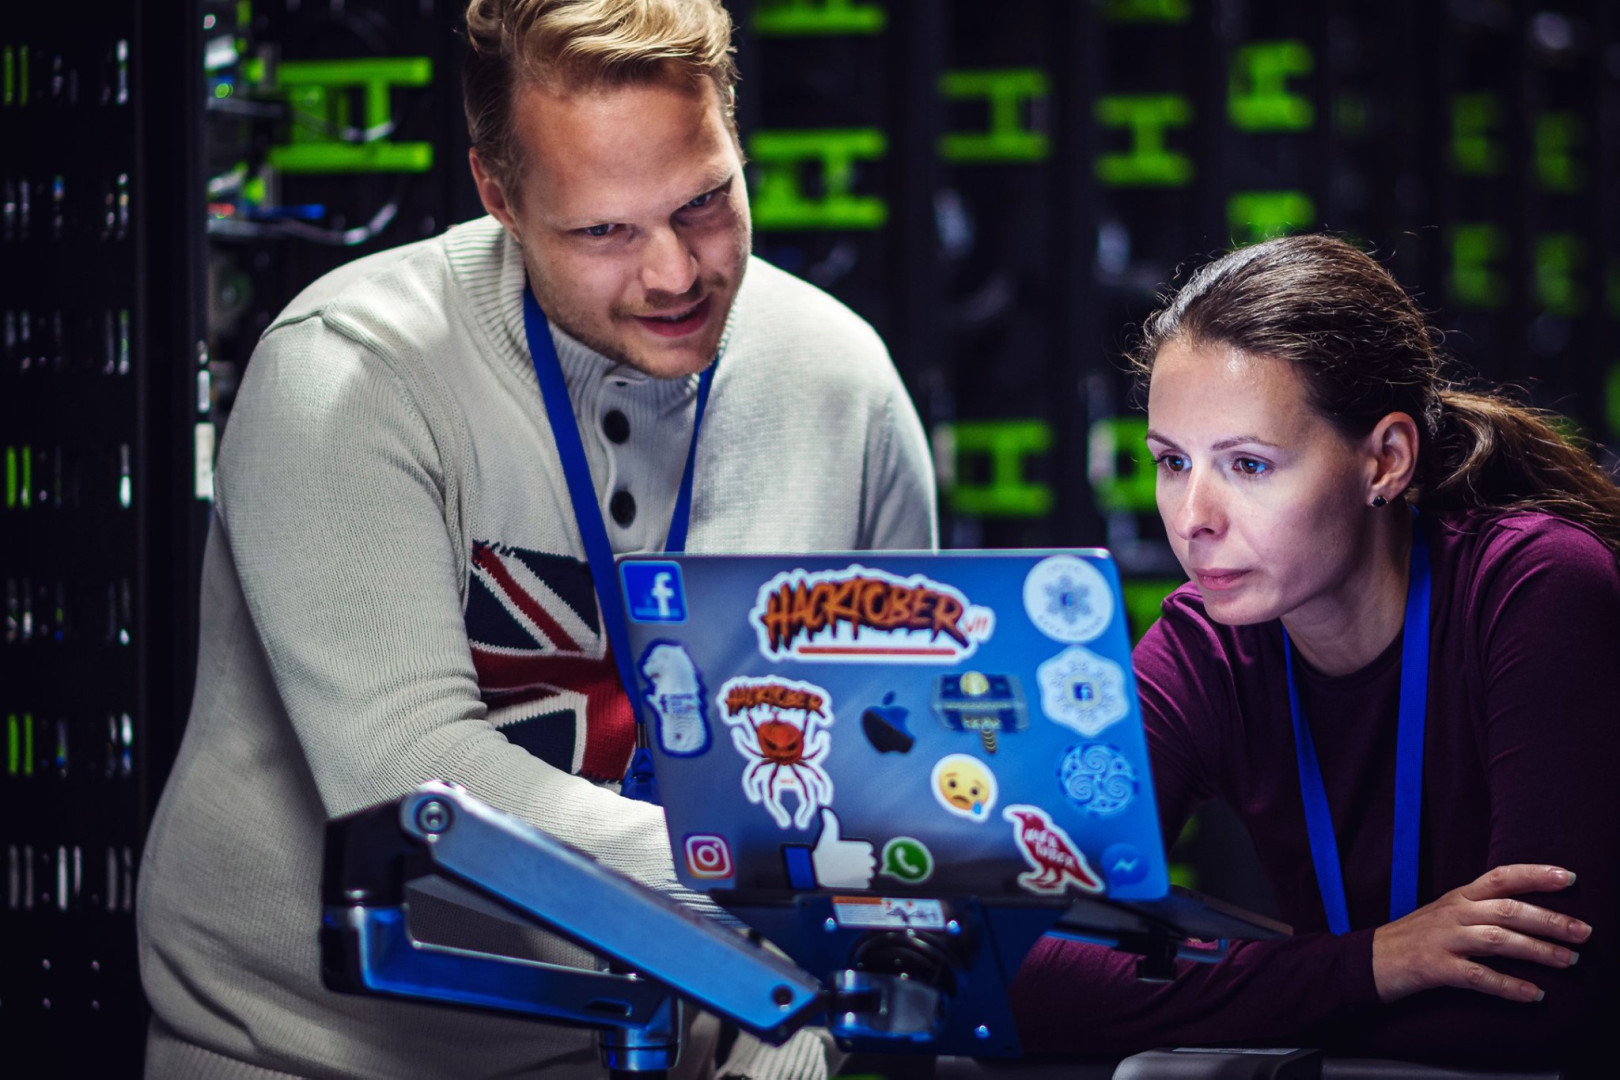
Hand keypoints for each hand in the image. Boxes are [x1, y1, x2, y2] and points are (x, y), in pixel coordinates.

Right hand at [810, 809, 873, 888]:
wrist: (815, 871)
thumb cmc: (822, 853)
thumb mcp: (826, 836)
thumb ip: (830, 822)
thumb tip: (826, 810)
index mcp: (859, 849)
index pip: (868, 849)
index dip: (863, 851)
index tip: (857, 853)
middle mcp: (862, 861)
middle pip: (870, 862)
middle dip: (865, 862)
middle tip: (854, 863)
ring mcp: (860, 874)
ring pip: (868, 873)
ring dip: (864, 872)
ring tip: (855, 872)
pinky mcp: (857, 885)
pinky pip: (865, 884)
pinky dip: (862, 883)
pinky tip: (854, 880)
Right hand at [1372, 864, 1590, 1003]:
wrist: (1370, 959)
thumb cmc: (1417, 937)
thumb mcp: (1447, 914)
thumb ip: (1482, 910)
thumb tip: (1533, 914)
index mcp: (1459, 897)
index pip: (1501, 877)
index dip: (1535, 875)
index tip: (1569, 877)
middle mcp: (1453, 913)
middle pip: (1507, 910)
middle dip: (1550, 920)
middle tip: (1584, 932)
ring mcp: (1444, 940)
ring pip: (1497, 940)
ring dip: (1537, 951)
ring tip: (1568, 961)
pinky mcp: (1436, 968)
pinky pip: (1478, 977)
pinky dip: (1509, 986)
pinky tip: (1533, 994)